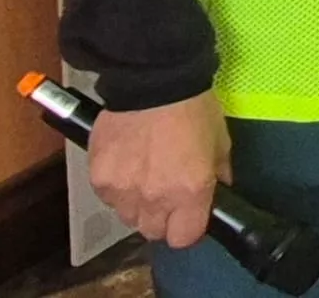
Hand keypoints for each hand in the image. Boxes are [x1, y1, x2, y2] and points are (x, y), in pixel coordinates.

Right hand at [87, 90, 230, 247]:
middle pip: (153, 231)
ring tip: (145, 173)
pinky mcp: (99, 178)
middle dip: (162, 216)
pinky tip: (127, 162)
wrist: (153, 80)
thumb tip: (220, 188)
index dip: (188, 227)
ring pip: (128, 215)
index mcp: (190, 191)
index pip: (184, 238)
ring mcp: (123, 190)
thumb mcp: (220, 138)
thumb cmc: (192, 106)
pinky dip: (117, 186)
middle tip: (167, 190)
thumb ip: (219, 171)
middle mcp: (155, 198)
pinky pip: (108, 197)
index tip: (189, 214)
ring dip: (137, 202)